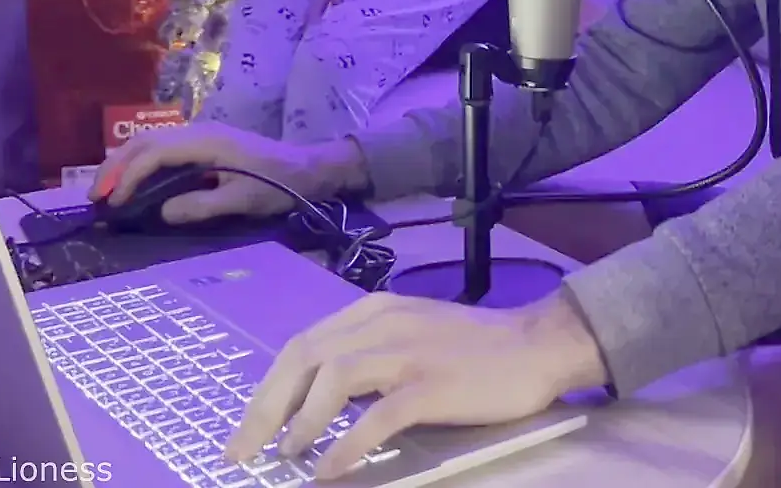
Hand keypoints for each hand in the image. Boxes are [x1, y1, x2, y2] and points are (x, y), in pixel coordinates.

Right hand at [90, 120, 364, 222]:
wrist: (308, 168)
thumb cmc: (278, 185)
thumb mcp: (244, 201)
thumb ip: (203, 205)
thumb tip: (163, 212)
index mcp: (206, 142)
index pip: (154, 154)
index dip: (129, 177)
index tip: (112, 202)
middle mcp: (199, 132)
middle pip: (144, 142)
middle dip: (115, 166)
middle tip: (94, 196)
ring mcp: (201, 135)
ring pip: (150, 141)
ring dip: (124, 162)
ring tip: (105, 189)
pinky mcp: (204, 143)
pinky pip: (162, 147)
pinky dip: (139, 161)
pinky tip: (132, 181)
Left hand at [224, 290, 607, 477]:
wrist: (538, 344)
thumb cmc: (475, 347)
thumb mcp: (410, 334)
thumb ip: (367, 354)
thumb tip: (317, 398)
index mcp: (373, 311)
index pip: (302, 346)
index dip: (266, 389)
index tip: (244, 430)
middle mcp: (382, 324)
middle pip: (304, 360)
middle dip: (265, 409)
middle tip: (242, 453)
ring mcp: (408, 353)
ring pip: (333, 379)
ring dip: (302, 422)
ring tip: (288, 457)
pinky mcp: (433, 385)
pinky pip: (378, 416)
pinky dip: (347, 444)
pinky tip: (331, 470)